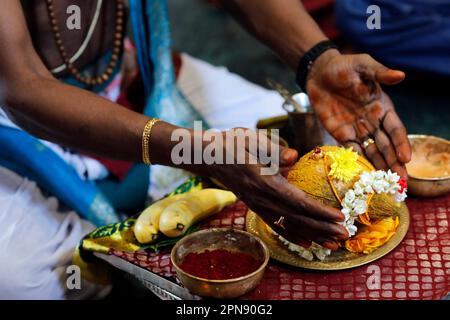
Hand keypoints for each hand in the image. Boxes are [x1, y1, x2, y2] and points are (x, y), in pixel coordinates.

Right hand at [193, 128, 348, 249]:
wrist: (208, 156)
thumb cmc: (231, 144)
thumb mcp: (250, 138)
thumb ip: (272, 148)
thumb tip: (293, 156)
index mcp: (263, 181)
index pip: (296, 200)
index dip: (318, 211)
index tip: (339, 217)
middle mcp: (261, 198)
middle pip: (296, 217)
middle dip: (322, 228)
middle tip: (345, 235)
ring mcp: (257, 205)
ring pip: (288, 225)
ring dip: (312, 236)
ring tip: (333, 245)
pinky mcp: (256, 206)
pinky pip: (276, 225)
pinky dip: (293, 236)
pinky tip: (307, 243)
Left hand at [306, 50, 411, 178]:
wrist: (319, 73)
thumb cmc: (344, 66)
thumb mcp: (363, 65)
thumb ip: (379, 73)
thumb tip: (400, 75)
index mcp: (382, 107)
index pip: (395, 129)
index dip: (401, 144)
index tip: (405, 158)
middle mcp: (373, 122)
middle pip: (386, 146)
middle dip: (394, 163)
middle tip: (401, 181)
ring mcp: (357, 129)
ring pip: (371, 152)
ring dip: (378, 167)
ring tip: (385, 184)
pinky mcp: (340, 134)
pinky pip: (350, 151)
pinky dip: (357, 163)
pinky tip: (362, 176)